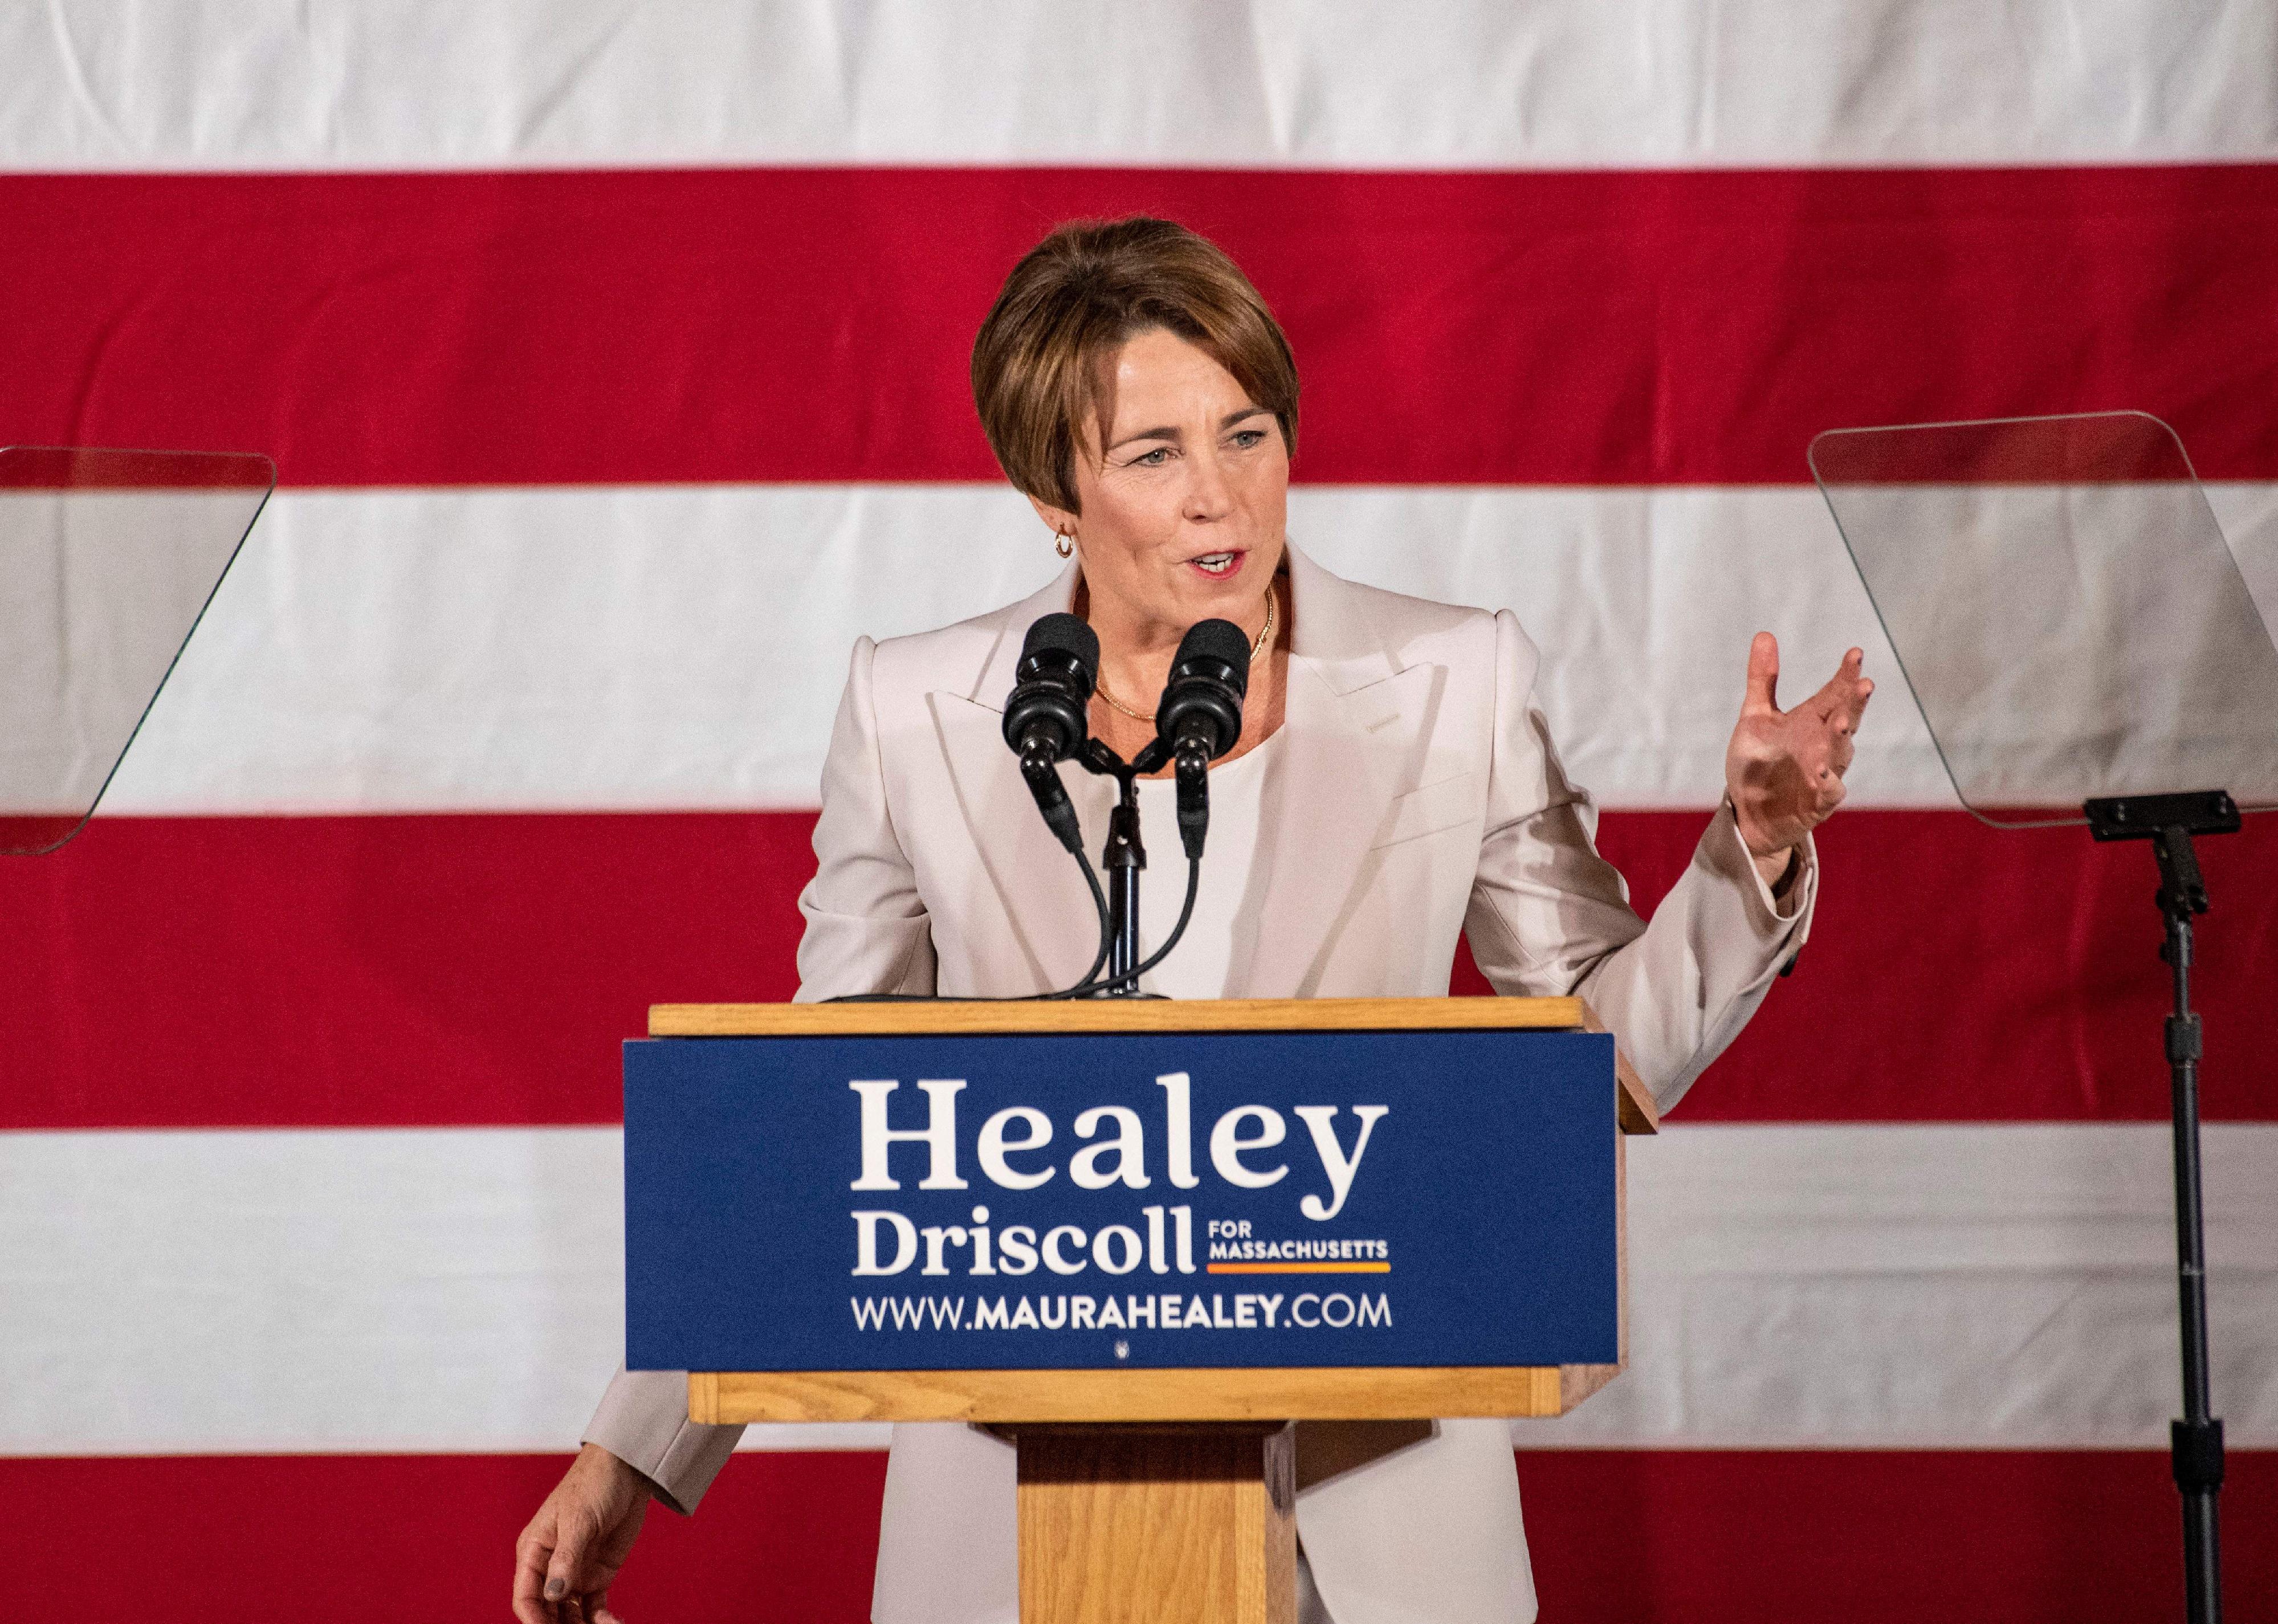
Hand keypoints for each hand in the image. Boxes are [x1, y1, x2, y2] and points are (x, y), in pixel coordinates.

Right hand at [513, 1444, 651, 1623]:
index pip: (526, 1595)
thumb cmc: (594, 1483)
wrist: (628, 1470)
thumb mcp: (578, 1519)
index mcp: (534, 1551)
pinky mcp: (598, 1575)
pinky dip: (601, 1621)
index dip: (533, 1619)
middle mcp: (551, 1567)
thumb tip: (553, 1595)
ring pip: (570, 1615)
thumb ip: (566, 1558)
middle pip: (546, 1611)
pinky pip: (594, 1608)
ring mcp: (575, 1573)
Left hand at [1723, 633, 1872, 883]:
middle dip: (1854, 703)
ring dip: (1841, 739)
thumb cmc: (1758, 762)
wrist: (1748, 813)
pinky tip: (1821, 772)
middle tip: (1863, 685)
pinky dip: (1828, 782)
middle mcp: (1823, 744)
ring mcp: (1824, 773)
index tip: (1855, 653)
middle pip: (1846, 719)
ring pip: (1841, 754)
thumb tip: (1764, 634)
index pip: (1834, 692)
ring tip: (1839, 723)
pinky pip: (1829, 792)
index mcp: (1811, 720)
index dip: (1846, 674)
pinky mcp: (1818, 802)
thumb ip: (1762, 679)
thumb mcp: (1754, 717)